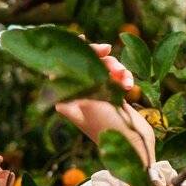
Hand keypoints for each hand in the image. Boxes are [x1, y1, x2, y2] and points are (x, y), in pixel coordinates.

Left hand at [55, 43, 155, 167]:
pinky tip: (129, 86)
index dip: (73, 51)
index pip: (65, 68)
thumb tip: (52, 72)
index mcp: (67, 98)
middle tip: (108, 49)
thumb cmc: (109, 127)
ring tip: (125, 79)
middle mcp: (78, 96)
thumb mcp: (91, 103)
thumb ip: (76, 85)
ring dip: (116, 68)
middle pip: (86, 64)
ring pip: (104, 68)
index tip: (83, 38)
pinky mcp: (111, 96)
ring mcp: (96, 95)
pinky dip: (123, 78)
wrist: (133, 147)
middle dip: (99, 58)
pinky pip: (116, 77)